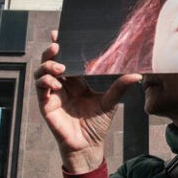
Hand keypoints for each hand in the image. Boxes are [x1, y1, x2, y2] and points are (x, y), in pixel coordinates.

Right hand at [34, 31, 141, 172]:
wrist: (89, 144)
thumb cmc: (97, 124)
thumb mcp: (110, 102)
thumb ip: (120, 87)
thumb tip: (137, 74)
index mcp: (77, 81)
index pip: (68, 59)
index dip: (62, 46)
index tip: (59, 32)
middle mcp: (63, 85)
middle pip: (51, 62)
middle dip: (51, 51)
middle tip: (57, 45)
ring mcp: (53, 94)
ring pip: (42, 72)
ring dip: (48, 66)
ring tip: (60, 67)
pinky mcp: (46, 105)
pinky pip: (40, 89)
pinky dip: (45, 82)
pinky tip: (56, 83)